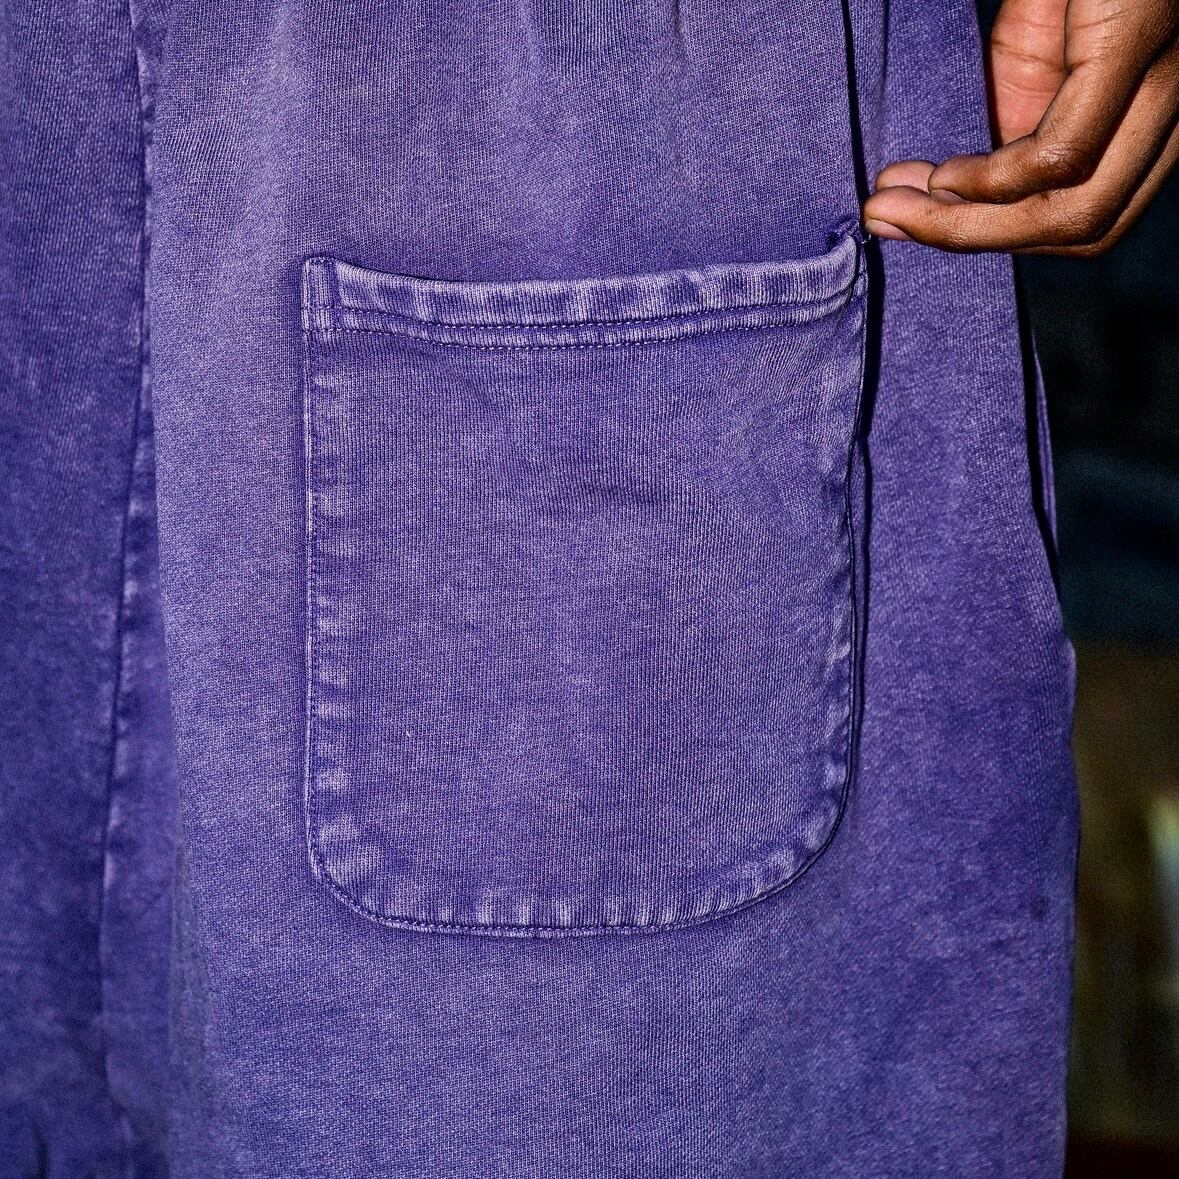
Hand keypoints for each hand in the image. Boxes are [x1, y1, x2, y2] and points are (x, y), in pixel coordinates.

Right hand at [862, 0, 1178, 253]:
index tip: (917, 226)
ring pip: (1078, 212)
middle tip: (893, 222)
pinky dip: (992, 180)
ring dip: (974, 226)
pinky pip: (1062, 153)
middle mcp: (1171, 114)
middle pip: (1085, 231)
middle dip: (979, 243)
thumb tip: (935, 196)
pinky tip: (944, 173)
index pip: (1088, 223)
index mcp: (1147, 124)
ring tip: (906, 207)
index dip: (1001, 240)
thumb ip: (1005, 122)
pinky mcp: (1135, 46)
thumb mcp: (1032, 53)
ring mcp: (1164, 83)